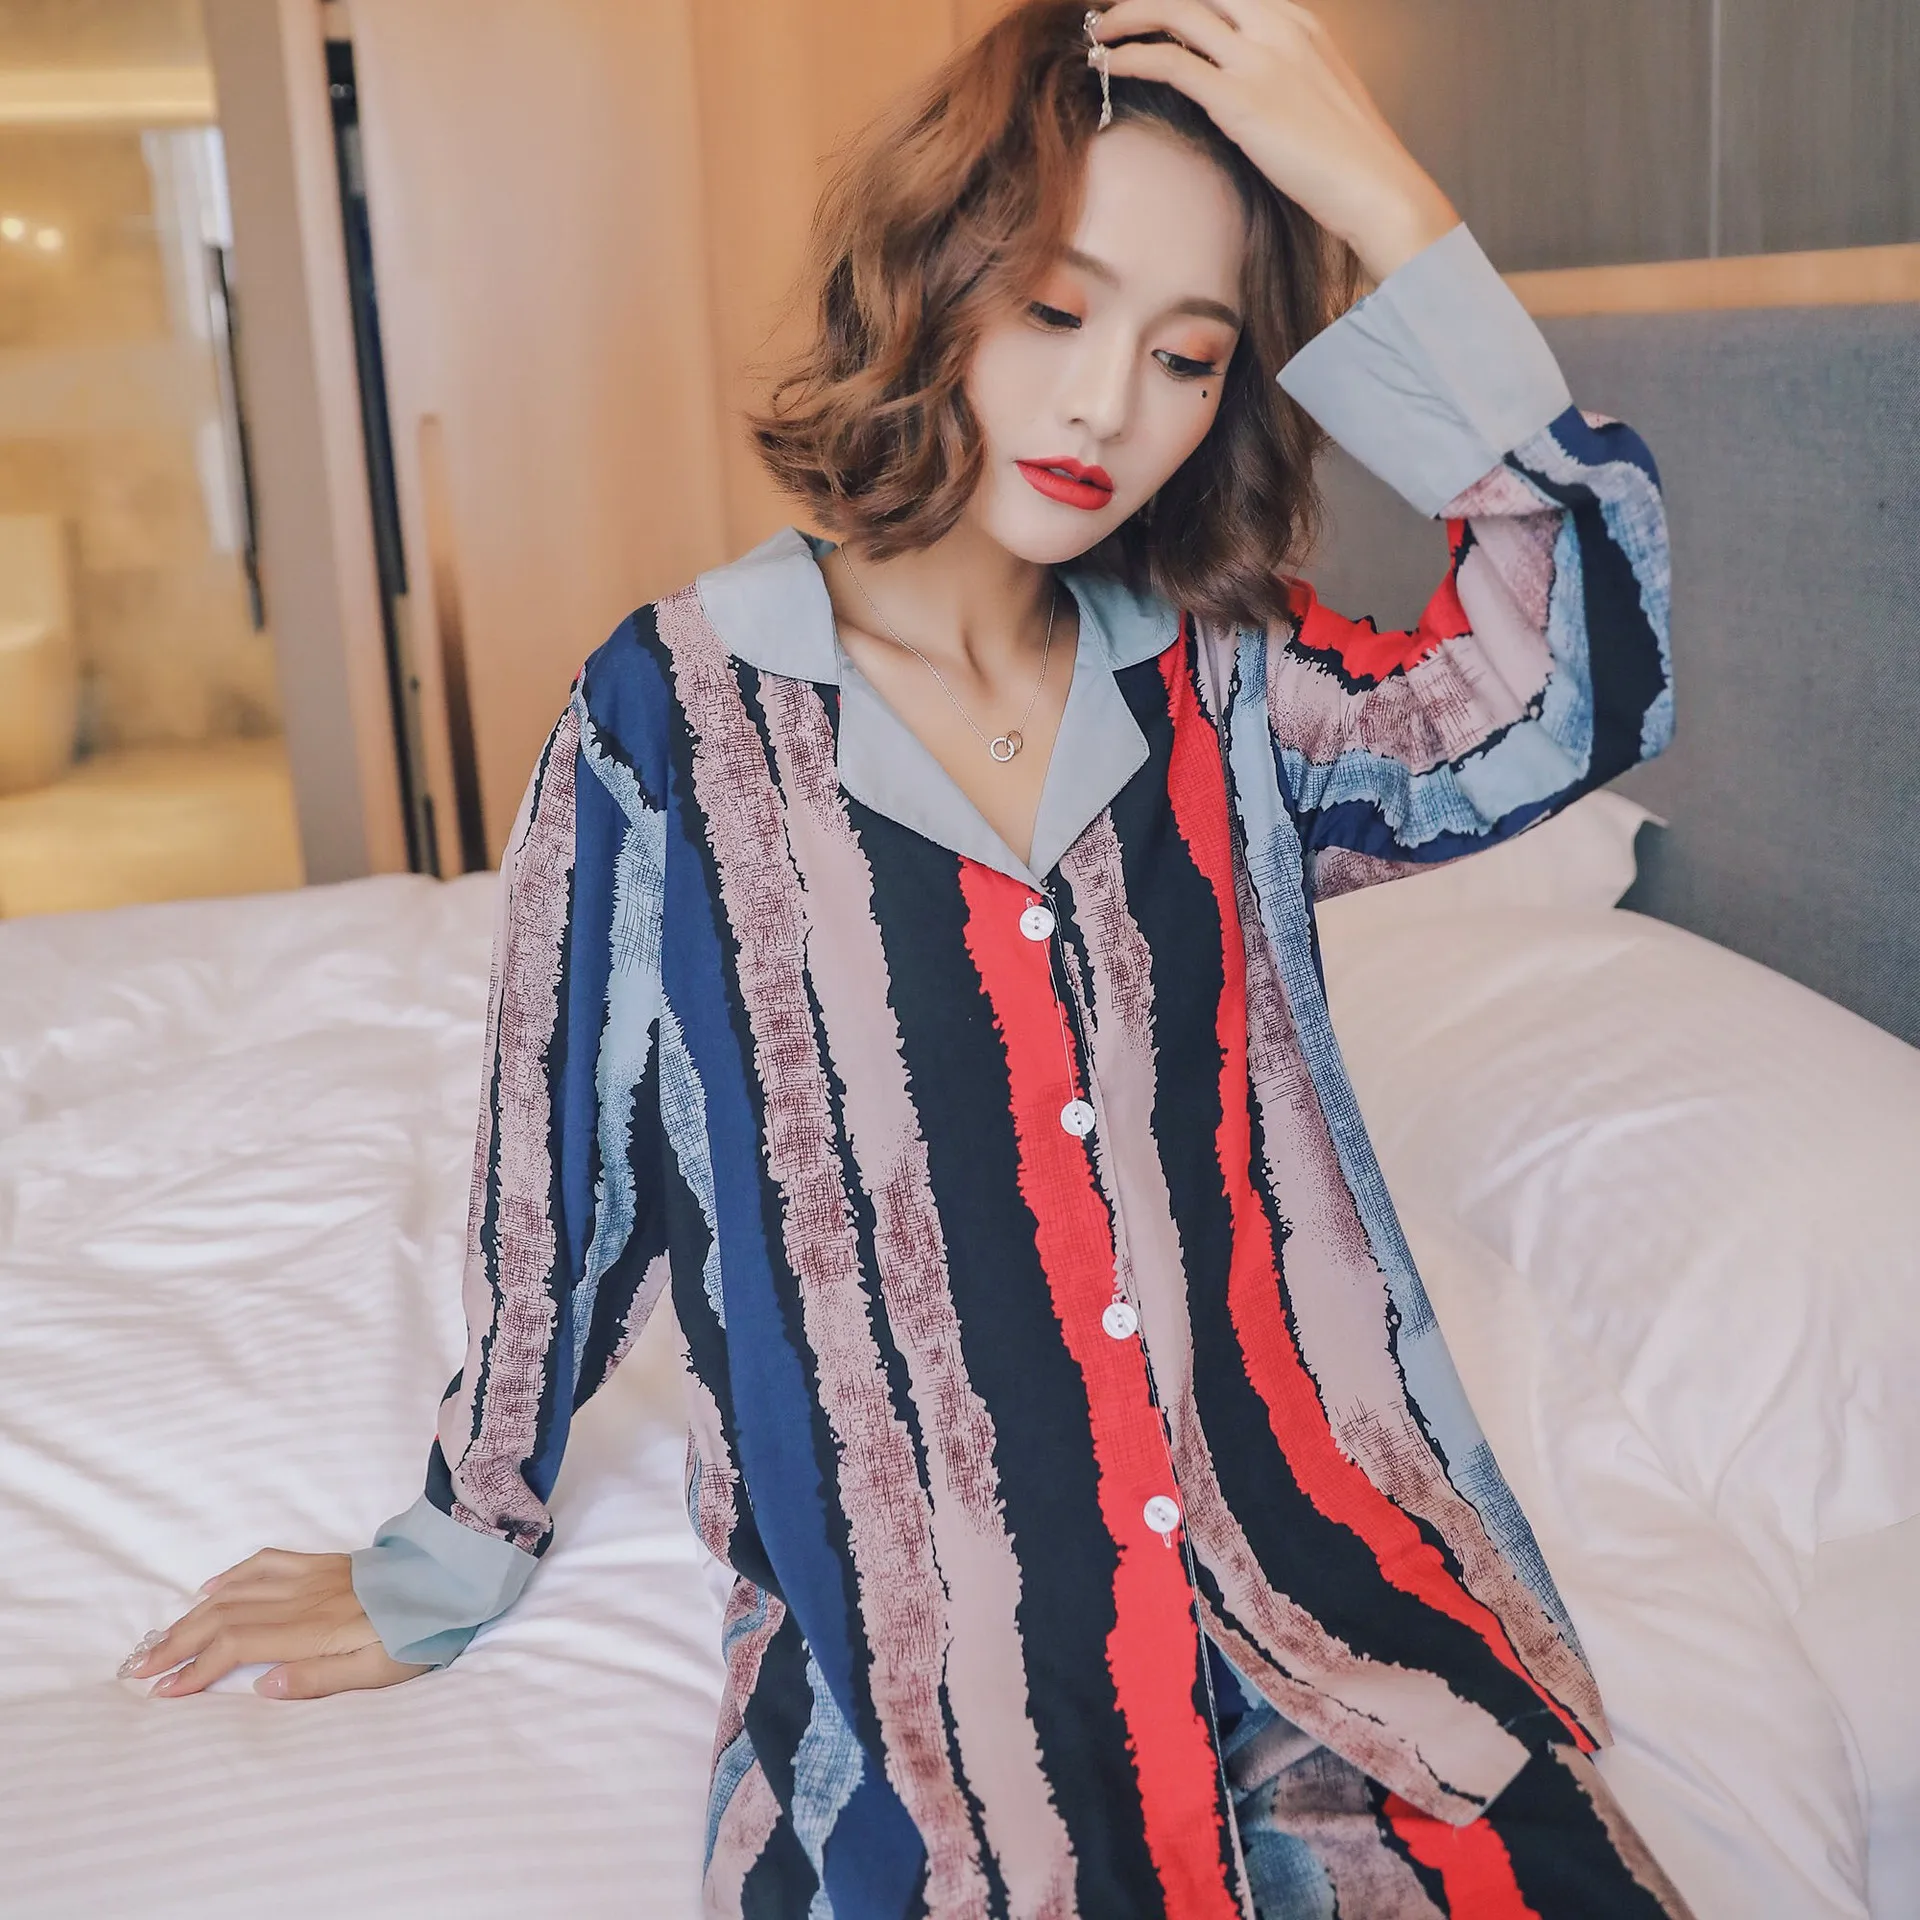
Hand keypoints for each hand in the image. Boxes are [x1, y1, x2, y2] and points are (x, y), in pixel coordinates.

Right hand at [118, 1549, 430, 1699]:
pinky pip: (268, 1562)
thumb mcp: (380, 1671)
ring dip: (194, 1613)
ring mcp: (311, 1576)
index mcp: (314, 1628)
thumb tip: (262, 1688)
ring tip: (160, 1638)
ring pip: (238, 1591)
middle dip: (177, 1642)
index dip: (196, 1668)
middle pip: (225, 1617)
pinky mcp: (323, 1563)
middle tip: (138, 1668)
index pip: (238, 1646)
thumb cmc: (420, 1635)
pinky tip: (211, 1588)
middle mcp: (304, 1598)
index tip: (163, 1691)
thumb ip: (320, 1678)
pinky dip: (234, 1575)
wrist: (451, 1580)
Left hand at [1090, 0, 1458, 279]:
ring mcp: (1259, 57)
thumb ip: (1282, 75)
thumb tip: (1246, 89)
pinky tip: (1107, 64)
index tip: (1153, 7)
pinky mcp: (1239, 98)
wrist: (1376, 186)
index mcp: (1298, 20)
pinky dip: (1130, 57)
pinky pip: (1169, 61)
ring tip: (1097, 34)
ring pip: (1175, 11)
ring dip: (1127, 17)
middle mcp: (1276, 24)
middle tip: (1114, 14)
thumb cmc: (1350, 158)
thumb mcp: (1318, 94)